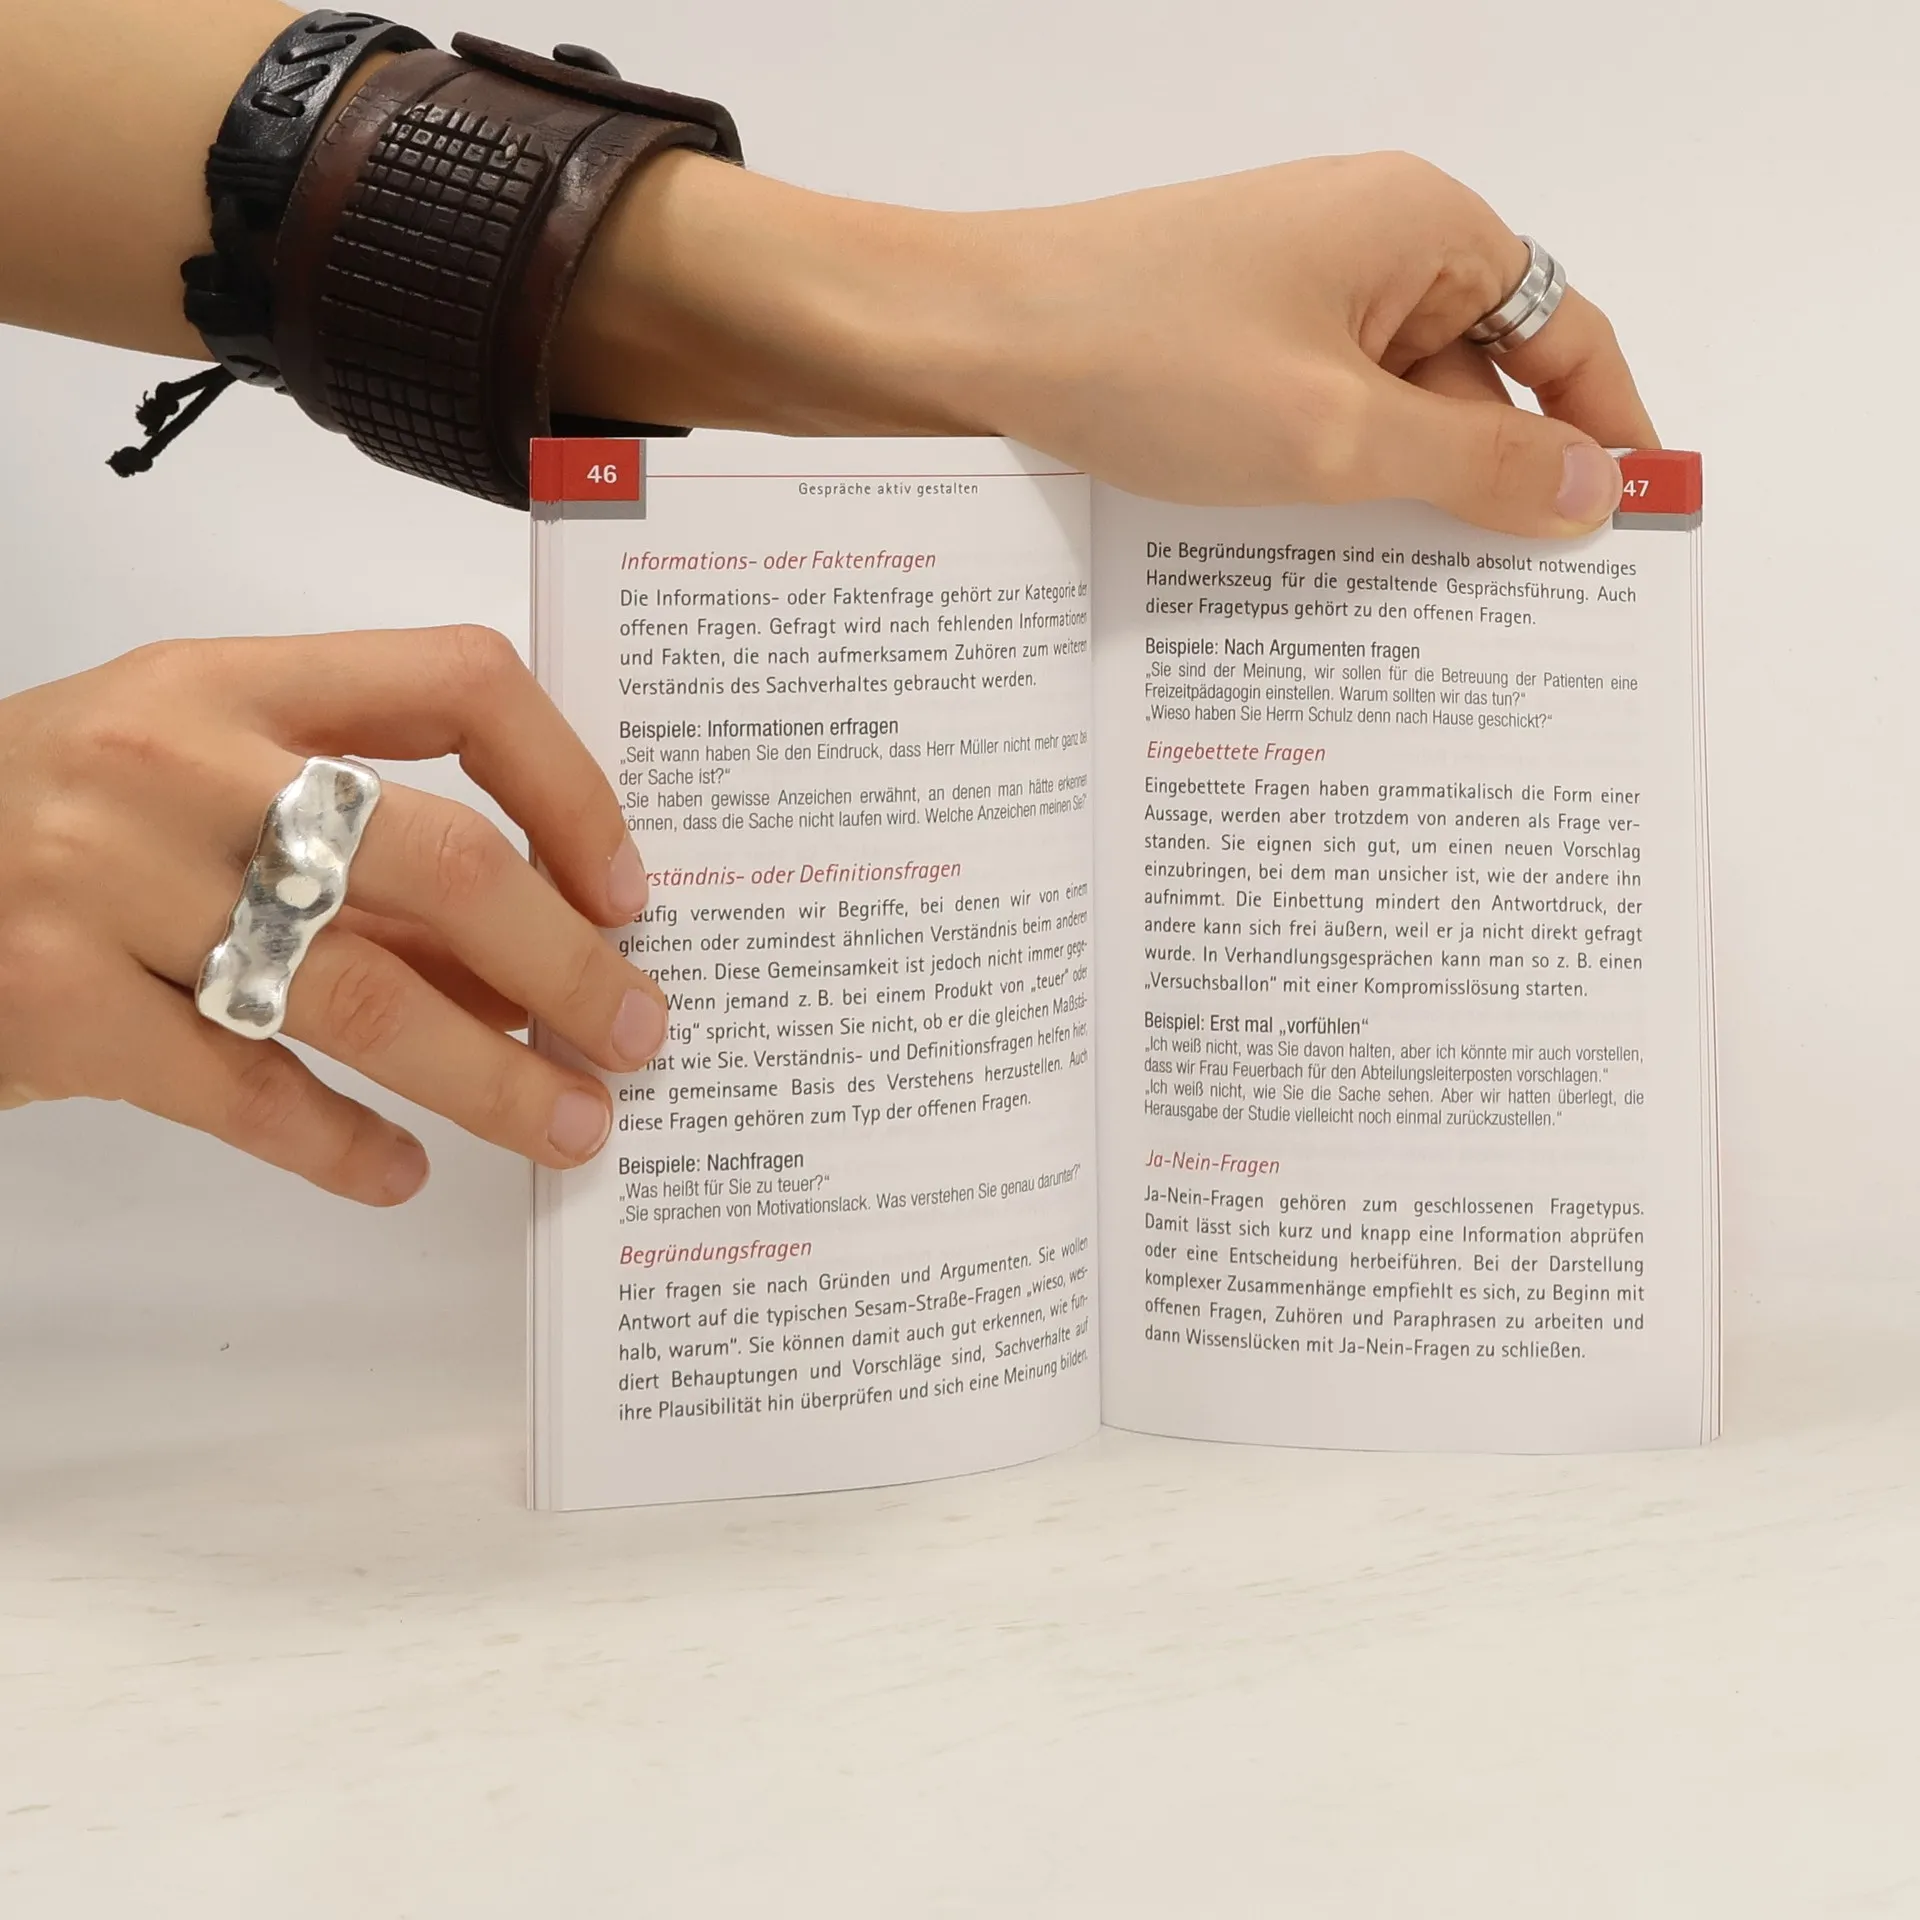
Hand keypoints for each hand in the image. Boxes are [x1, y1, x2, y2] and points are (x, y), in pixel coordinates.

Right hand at [0, 626, 665, 1205]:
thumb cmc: (54, 820)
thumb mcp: (197, 779)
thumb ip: (355, 847)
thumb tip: (530, 962)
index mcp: (233, 680)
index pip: (457, 686)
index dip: (572, 788)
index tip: (626, 891)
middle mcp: (179, 766)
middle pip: (440, 859)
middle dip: (567, 962)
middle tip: (634, 1035)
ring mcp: (105, 884)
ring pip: (359, 993)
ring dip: (490, 1076)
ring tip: (568, 1125)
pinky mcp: (52, 1004)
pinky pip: (243, 1092)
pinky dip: (340, 1143)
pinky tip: (397, 1170)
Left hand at [559, 149, 1653, 537]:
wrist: (944, 347)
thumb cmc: (1132, 355)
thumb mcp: (1334, 436)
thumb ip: (1477, 470)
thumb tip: (1597, 494)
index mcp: (1421, 230)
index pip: (1565, 336)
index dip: (1604, 436)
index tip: (1625, 540)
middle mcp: (1360, 257)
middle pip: (1475, 393)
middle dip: (1491, 501)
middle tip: (1514, 632)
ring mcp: (1279, 310)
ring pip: (1380, 429)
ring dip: (1393, 518)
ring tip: (1410, 637)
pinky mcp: (1214, 361)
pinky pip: (1303, 438)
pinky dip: (1319, 507)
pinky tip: (1315, 594)